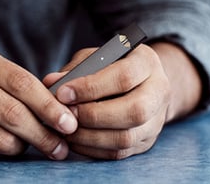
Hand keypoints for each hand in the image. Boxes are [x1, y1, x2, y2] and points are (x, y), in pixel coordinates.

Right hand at [0, 44, 77, 161]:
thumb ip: (14, 84)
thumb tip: (58, 111)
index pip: (23, 83)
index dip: (50, 106)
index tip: (70, 123)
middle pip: (14, 114)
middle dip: (44, 135)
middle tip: (60, 147)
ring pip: (0, 139)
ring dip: (19, 147)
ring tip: (24, 144)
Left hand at [44, 43, 200, 159]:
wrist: (142, 82)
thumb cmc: (113, 66)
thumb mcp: (97, 57)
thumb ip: (76, 68)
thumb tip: (51, 82)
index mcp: (147, 62)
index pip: (124, 76)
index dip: (91, 87)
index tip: (63, 93)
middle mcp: (158, 91)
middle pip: (133, 111)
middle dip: (94, 115)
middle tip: (67, 114)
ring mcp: (156, 120)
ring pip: (126, 137)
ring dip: (90, 137)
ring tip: (67, 130)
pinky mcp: (146, 141)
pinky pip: (120, 152)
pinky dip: (93, 149)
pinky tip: (75, 140)